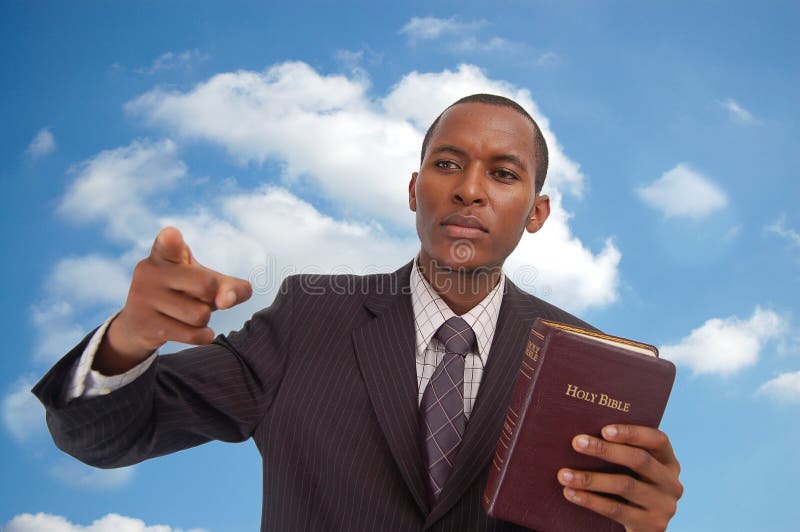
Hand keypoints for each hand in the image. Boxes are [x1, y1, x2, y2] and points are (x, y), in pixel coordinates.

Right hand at [94, 226, 251, 373]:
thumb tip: (227, 301)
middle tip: (199, 297)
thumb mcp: (208, 284)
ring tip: (189, 314)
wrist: (139, 324)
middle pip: (206, 285)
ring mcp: (144, 298)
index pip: (167, 244)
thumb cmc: (183, 294)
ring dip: (204, 319)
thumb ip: (232, 287)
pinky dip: (204, 336)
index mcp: (165, 254)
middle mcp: (151, 272)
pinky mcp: (145, 325)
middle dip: (212, 296)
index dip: (171, 240)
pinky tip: (200, 332)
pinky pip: (192, 334)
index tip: (171, 236)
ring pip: (200, 315)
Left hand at [556, 425, 682, 531]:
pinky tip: (570, 493)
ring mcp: (664, 506)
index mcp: (669, 462)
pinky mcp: (651, 525)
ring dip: (590, 479)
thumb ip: (620, 451)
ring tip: (564, 474)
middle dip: (605, 450)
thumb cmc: (628, 484)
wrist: (640, 527)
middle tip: (576, 442)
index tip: (604, 429)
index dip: (632, 433)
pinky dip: (590, 500)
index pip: (658, 439)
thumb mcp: (632, 469)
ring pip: (624, 485)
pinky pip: (616, 509)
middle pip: (639, 460)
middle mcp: (671, 483)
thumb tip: (582, 434)